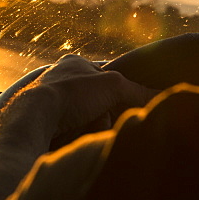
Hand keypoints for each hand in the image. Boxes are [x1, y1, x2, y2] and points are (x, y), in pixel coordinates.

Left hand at [10, 55, 154, 144]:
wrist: (34, 116)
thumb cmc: (72, 93)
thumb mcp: (113, 87)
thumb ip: (139, 91)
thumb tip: (164, 97)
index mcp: (75, 63)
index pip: (105, 78)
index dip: (115, 94)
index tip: (118, 106)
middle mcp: (60, 79)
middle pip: (96, 102)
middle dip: (102, 114)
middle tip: (100, 120)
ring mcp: (50, 100)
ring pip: (84, 118)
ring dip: (89, 126)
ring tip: (84, 129)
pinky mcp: (43, 121)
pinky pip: (69, 131)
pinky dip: (74, 136)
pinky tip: (70, 136)